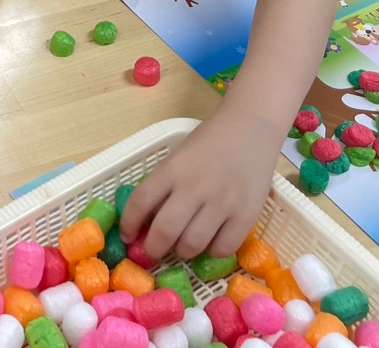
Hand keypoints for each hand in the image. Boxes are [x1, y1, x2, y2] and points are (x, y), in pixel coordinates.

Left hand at [118, 111, 279, 259]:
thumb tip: (147, 220)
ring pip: (193, 245)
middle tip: (154, 250)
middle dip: (153, 248)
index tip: (127, 236)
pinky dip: (213, 250)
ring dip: (183, 251)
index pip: (140, 201)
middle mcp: (194, 187)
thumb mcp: (179, 156)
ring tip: (184, 245)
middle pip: (165, 231)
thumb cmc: (211, 141)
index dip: (128, 224)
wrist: (252, 126)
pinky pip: (223, 248)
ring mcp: (222, 202)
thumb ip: (165, 184)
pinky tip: (212, 241)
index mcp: (173, 169)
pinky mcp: (246, 214)